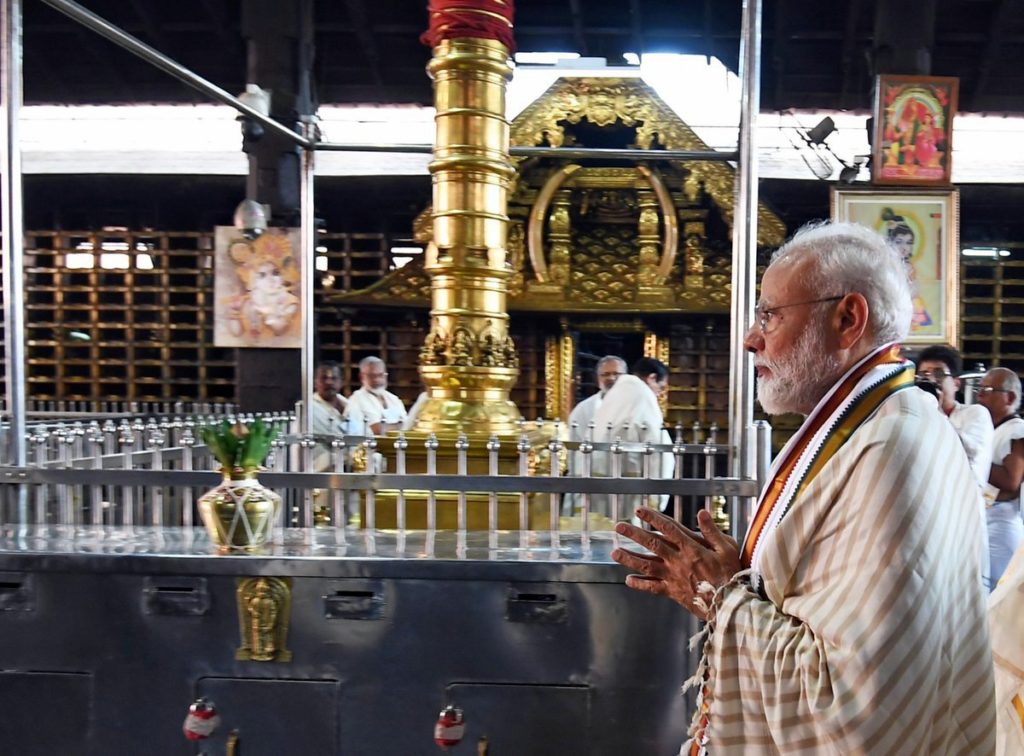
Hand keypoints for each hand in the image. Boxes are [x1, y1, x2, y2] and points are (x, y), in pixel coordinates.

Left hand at [611, 508, 741, 619]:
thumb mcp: (727, 548)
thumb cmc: (731, 574)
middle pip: (652, 544)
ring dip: (630, 558)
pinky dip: (640, 584)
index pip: (668, 528)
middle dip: (634, 534)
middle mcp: (679, 561)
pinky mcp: (673, 592)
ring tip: (614, 552)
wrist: (730, 604)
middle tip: (618, 526)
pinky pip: (653, 588)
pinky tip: (628, 580)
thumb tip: (702, 512)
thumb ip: (712, 531)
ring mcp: (674, 577)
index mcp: (692, 548)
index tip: (639, 510)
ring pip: (647, 566)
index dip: (652, 517)